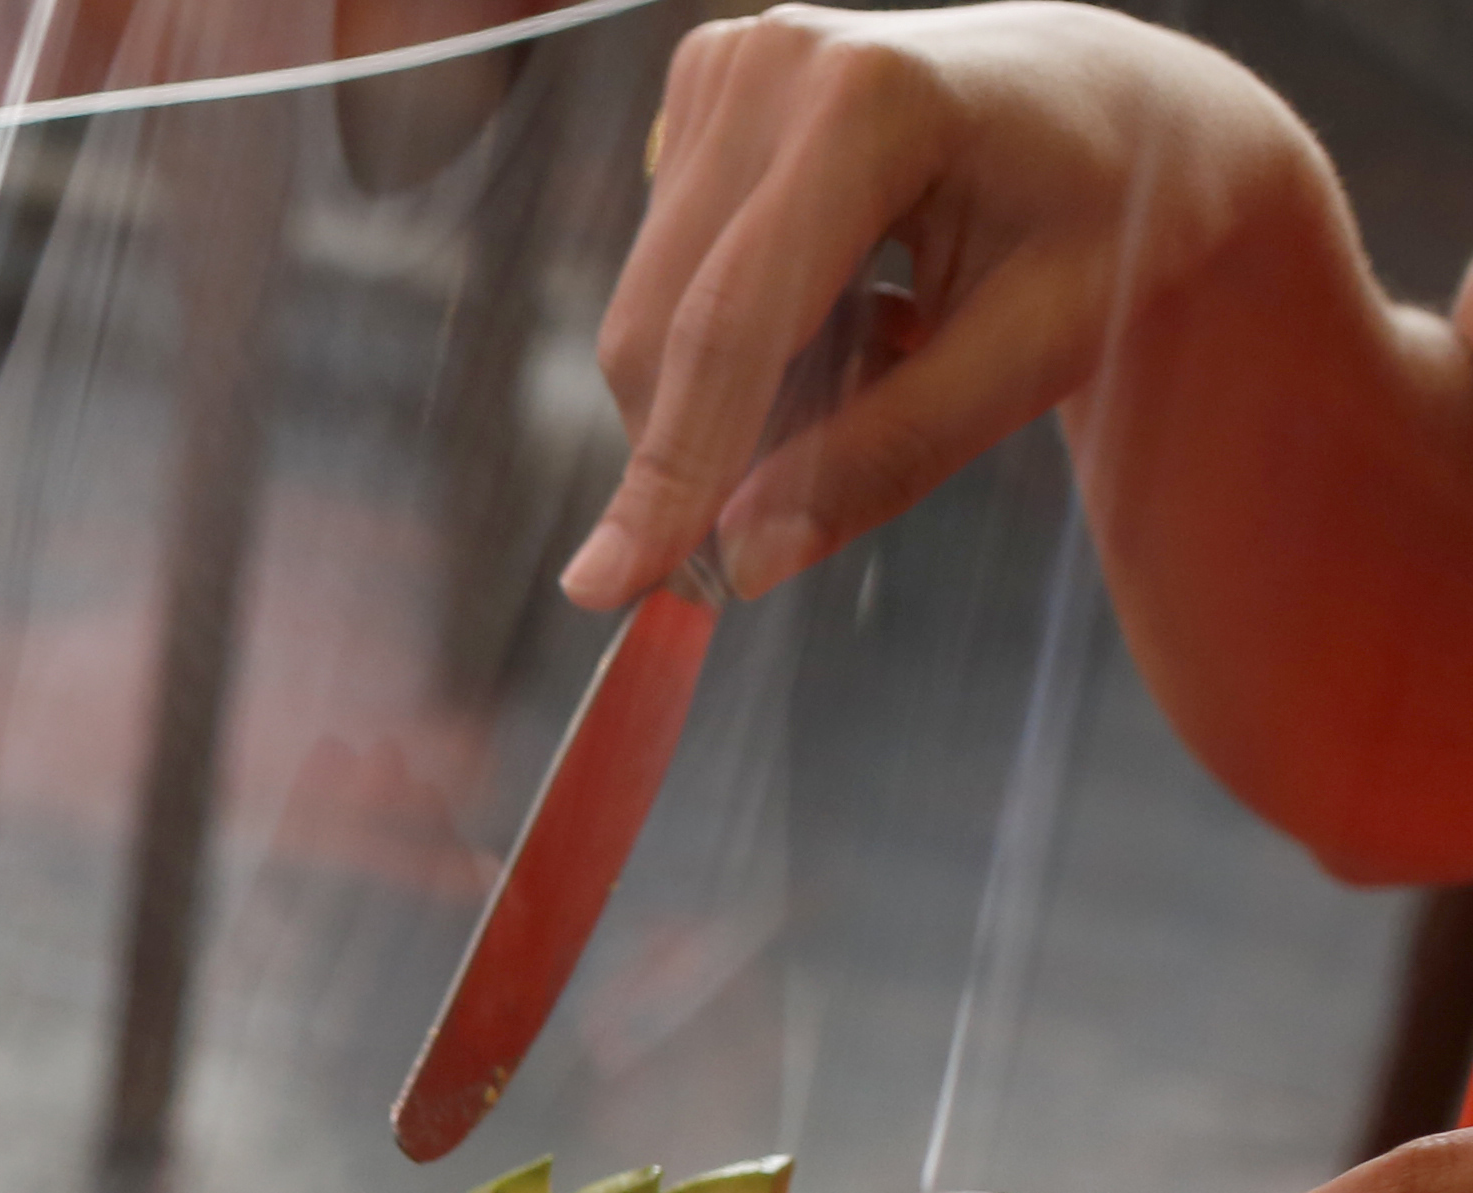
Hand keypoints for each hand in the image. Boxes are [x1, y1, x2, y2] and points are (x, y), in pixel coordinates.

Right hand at [561, 7, 1336, 613]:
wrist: (1123, 104)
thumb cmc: (1111, 215)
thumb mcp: (1041, 349)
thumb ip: (891, 453)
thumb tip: (742, 562)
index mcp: (875, 97)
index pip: (732, 321)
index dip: (672, 465)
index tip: (612, 588)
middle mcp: (775, 60)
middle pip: (663, 324)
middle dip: (706, 444)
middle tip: (809, 496)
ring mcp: (726, 66)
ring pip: (652, 312)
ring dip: (740, 386)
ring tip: (887, 345)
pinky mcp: (700, 93)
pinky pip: (666, 275)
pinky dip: (736, 336)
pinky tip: (845, 302)